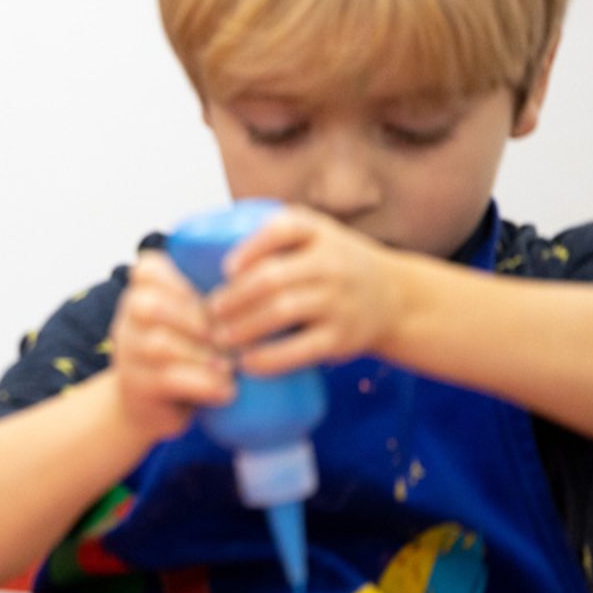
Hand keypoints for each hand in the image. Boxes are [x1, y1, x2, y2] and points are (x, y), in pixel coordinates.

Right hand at [106, 250, 235, 441]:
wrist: (152, 409)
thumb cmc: (187, 355)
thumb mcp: (192, 322)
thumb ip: (211, 303)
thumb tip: (263, 290)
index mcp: (141, 294)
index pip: (147, 269)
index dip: (179, 281)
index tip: (211, 300)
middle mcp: (127, 321)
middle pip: (150, 306)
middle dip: (195, 320)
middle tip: (229, 337)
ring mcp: (128, 355)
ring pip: (159, 344)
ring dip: (202, 355)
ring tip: (230, 366)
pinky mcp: (137, 387)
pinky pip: (167, 378)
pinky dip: (203, 383)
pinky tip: (227, 390)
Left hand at [210, 206, 407, 373]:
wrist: (394, 296)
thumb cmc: (333, 265)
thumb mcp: (313, 237)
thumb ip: (271, 237)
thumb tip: (197, 249)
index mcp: (317, 232)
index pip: (282, 229)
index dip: (250, 249)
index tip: (225, 269)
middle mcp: (331, 263)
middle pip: (273, 278)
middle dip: (234, 297)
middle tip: (208, 311)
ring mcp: (339, 300)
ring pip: (283, 312)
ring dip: (244, 327)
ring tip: (218, 337)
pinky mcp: (342, 337)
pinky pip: (302, 349)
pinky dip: (270, 358)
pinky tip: (247, 363)